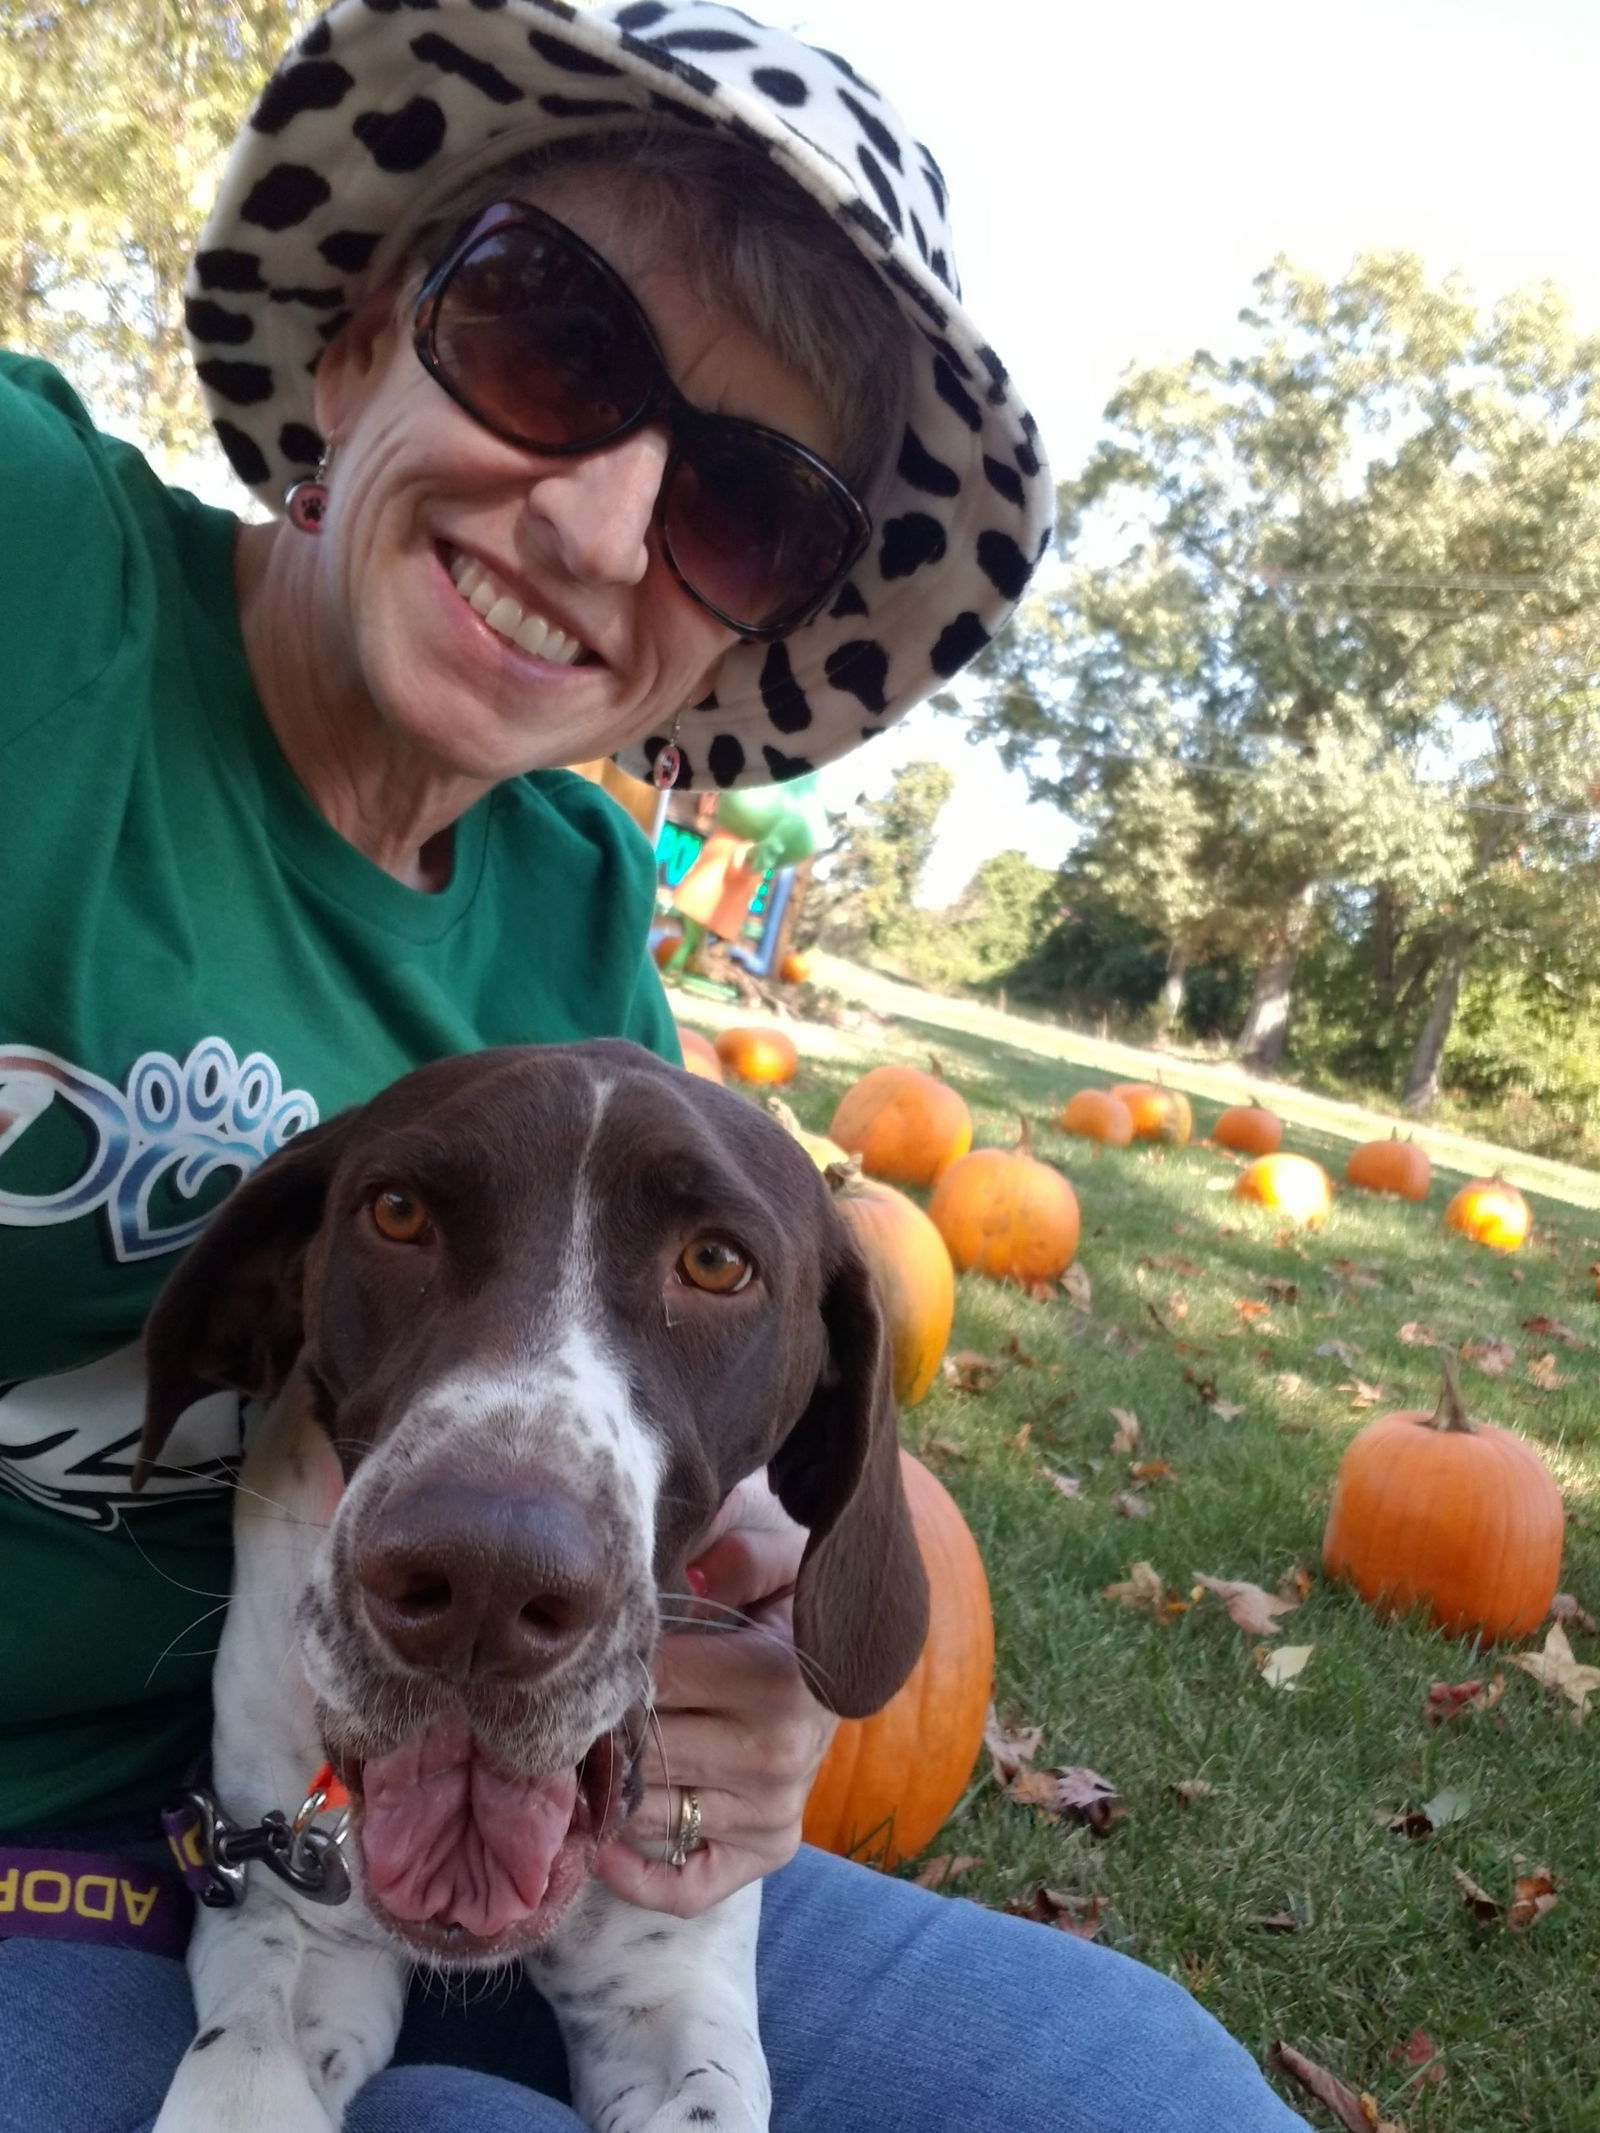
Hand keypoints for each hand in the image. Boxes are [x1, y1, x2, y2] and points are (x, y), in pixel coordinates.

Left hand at [595, 1476, 837, 1918]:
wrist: (845, 1666)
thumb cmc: (794, 1605)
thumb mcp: (782, 1557)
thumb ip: (736, 1553)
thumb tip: (686, 1570)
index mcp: (776, 1678)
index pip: (653, 1682)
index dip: (604, 1668)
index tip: (574, 1655)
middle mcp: (776, 1755)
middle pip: (640, 1754)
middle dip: (590, 1732)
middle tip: (548, 1711)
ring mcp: (772, 1812)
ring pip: (645, 1817)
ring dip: (599, 1794)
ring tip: (571, 1759)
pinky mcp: (769, 1851)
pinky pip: (685, 1887)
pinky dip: (633, 1873)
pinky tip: (604, 1835)